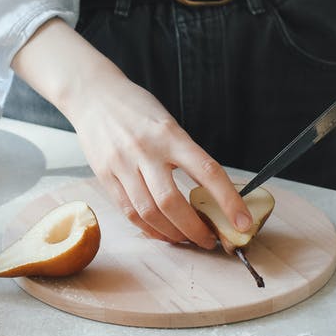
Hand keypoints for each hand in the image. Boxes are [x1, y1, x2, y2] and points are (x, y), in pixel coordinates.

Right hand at [67, 72, 251, 248]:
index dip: (228, 200)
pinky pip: (129, 212)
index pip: (206, 170)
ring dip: (173, 233)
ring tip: (187, 239)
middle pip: (172, 202)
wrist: (94, 96)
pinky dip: (149, 228)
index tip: (242, 221)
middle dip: (195, 229)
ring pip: (149, 213)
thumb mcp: (168, 123)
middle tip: (210, 239)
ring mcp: (122, 165)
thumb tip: (211, 192)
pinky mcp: (105, 177)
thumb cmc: (136, 109)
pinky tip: (162, 232)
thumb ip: (185, 154)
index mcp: (169, 134)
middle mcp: (145, 151)